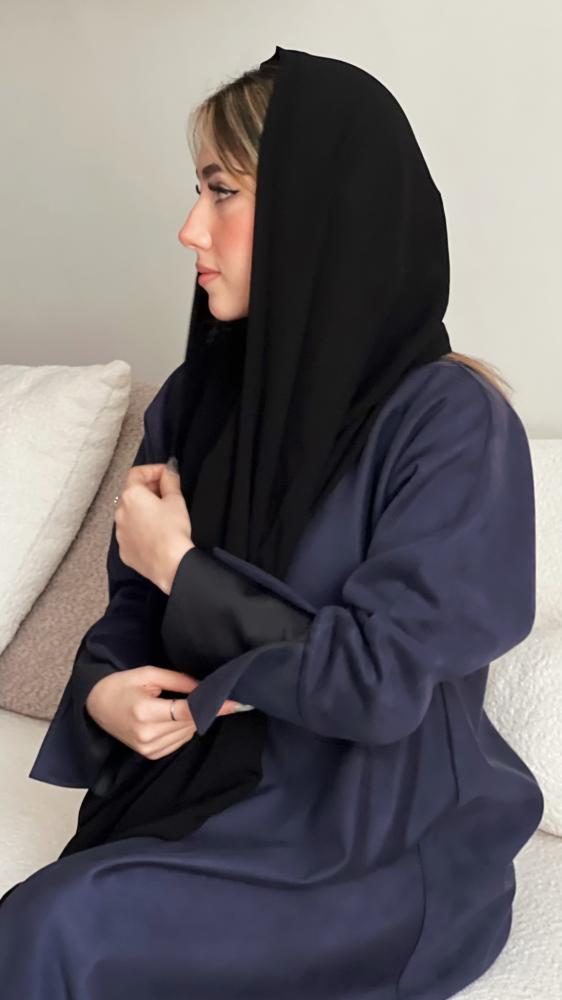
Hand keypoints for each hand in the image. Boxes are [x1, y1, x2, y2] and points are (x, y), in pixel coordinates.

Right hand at [85, 666, 248, 759]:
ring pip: (188, 733)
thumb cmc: (122, 685)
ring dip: (192, 719)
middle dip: (202, 708)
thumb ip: (180, 680)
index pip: (188, 712)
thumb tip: (207, 687)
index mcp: (145, 712)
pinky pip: (180, 741)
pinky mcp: (150, 755)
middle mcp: (147, 735)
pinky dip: (182, 728)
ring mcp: (148, 749)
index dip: (213, 707)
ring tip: (176, 703)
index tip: (235, 703)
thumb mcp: (149, 673)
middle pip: (191, 723)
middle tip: (202, 693)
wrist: (95, 706)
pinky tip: (170, 717)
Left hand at [114, 462, 193, 593]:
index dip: (153, 470)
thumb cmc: (172, 531)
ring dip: (143, 509)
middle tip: (167, 492)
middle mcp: (120, 512)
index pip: (137, 473)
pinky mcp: (124, 549)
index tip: (167, 474)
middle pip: (131, 493)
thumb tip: (168, 471)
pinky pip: (130, 533)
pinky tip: (155, 533)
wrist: (169, 563)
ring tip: (162, 514)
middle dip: (148, 489)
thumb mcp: (176, 500)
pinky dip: (140, 528)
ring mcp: (120, 532)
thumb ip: (170, 481)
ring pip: (130, 514)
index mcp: (131, 495)